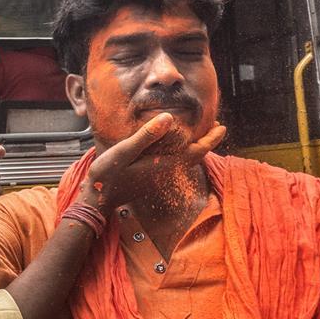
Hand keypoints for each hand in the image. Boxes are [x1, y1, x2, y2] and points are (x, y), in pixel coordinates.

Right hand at [77, 114, 225, 212]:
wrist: (97, 200)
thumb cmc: (108, 176)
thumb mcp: (124, 152)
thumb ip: (147, 135)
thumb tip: (170, 117)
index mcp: (163, 165)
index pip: (195, 151)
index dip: (210, 139)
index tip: (222, 126)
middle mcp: (165, 172)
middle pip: (193, 155)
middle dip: (206, 141)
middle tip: (215, 125)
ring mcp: (158, 177)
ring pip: (184, 160)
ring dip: (194, 146)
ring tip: (198, 132)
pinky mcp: (150, 178)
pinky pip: (172, 163)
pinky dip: (180, 152)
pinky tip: (174, 145)